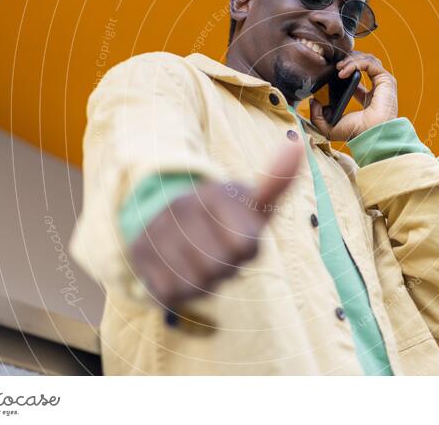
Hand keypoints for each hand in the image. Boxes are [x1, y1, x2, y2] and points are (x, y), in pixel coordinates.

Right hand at [129, 141, 303, 309]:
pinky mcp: (141, 256)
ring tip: (197, 260)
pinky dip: (180, 290)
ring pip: (198, 283)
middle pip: (222, 268)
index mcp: (214, 193)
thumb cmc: (220, 217)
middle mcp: (182, 208)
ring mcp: (158, 231)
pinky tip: (178, 271)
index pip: (246, 247)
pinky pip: (172, 292)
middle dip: (225, 268)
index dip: (246, 251)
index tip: (236, 234)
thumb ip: (275, 183)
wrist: (164, 218)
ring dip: (204, 281)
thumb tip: (298, 146)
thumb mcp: (249, 201)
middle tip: (215, 251)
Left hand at [309, 51, 397, 140]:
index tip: (332, 71)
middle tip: (334, 65)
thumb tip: (314, 101)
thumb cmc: (356, 133)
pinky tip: (342, 72)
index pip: (356, 77)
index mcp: (367, 98)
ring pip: (367, 60)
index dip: (344, 69)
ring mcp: (382, 83)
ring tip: (338, 68)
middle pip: (363, 63)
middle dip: (347, 60)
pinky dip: (354, 64)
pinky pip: (369, 63)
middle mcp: (376, 89)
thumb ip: (317, 116)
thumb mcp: (329, 127)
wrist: (371, 135)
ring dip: (350, 60)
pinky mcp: (386, 80)